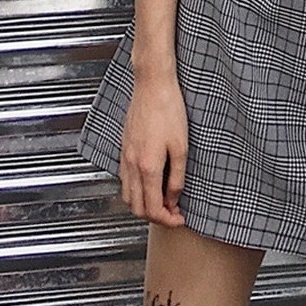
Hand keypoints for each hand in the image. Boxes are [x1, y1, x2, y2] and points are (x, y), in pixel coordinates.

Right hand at [119, 67, 187, 226]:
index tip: (180, 218)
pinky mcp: (124, 148)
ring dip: (143, 204)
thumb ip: (177, 176)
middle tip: (174, 212)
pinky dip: (136, 190)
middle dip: (155, 216)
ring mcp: (125, 157)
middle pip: (137, 207)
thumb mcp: (181, 146)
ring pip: (128, 196)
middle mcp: (132, 165)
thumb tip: (174, 198)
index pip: (153, 208)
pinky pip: (125, 180)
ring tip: (164, 200)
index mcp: (147, 167)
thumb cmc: (169, 110)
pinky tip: (150, 182)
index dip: (167, 219)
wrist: (152, 85)